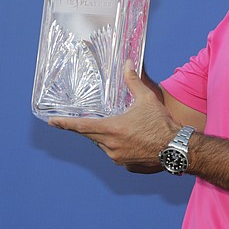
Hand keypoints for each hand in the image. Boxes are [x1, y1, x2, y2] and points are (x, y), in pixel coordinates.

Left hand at [49, 62, 178, 166]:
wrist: (175, 147)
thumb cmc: (161, 123)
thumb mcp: (146, 99)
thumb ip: (133, 81)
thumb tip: (128, 64)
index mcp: (111, 129)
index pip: (81, 126)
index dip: (65, 123)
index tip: (52, 122)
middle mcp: (110, 145)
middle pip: (91, 135)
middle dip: (91, 127)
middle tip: (96, 120)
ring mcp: (117, 157)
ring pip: (103, 145)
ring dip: (107, 137)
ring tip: (125, 129)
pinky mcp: (125, 164)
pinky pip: (114, 153)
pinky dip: (118, 146)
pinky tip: (132, 140)